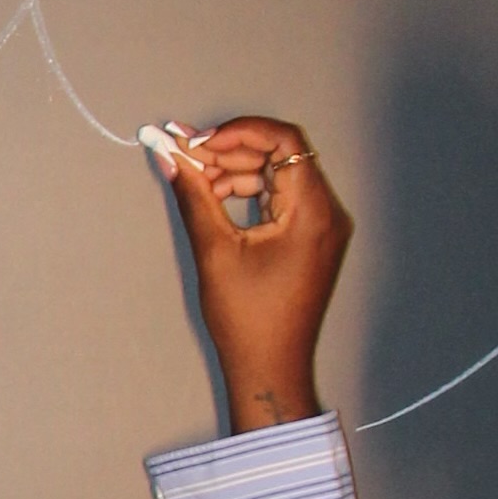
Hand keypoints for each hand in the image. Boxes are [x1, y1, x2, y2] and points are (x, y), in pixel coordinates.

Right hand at [149, 115, 351, 434]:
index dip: (239, 131)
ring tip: (194, 181)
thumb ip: (193, 195)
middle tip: (186, 154)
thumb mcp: (215, 250)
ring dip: (235, 170)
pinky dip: (248, 191)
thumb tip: (170, 155)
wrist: (271, 367)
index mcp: (313, 212)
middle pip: (281, 155)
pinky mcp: (311, 238)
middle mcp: (327, 213)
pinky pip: (281, 197)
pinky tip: (213, 197)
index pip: (284, 141)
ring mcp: (322, 226)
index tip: (200, 141)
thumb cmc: (249, 320)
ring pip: (278, 174)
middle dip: (230, 150)